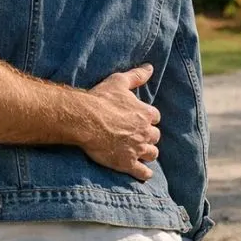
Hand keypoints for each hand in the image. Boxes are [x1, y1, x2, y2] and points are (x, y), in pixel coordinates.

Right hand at [80, 64, 160, 179]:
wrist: (85, 120)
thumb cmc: (101, 99)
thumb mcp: (119, 82)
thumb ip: (137, 75)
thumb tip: (150, 67)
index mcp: (145, 113)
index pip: (155, 117)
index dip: (148, 119)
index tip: (142, 120)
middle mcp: (145, 132)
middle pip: (155, 136)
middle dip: (149, 136)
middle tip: (140, 137)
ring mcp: (137, 148)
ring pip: (152, 154)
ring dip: (148, 153)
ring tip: (142, 153)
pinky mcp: (127, 163)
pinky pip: (142, 172)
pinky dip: (145, 173)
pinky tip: (145, 173)